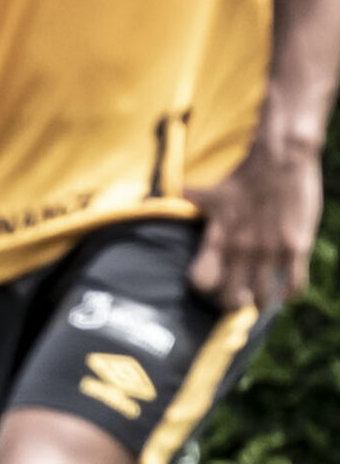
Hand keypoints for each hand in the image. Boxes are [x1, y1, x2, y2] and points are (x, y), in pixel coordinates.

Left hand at [189, 142, 321, 312]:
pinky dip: (288, 293)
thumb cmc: (244, 175)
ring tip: (262, 298)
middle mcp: (241, 250)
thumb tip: (168, 192)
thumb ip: (191, 199)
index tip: (211, 287)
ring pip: (263, 297)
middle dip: (232, 303)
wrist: (281, 160)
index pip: (202, 281)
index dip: (204, 288)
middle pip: (231, 298)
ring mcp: (270, 251)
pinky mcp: (295, 247)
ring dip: (261, 300)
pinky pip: (293, 284)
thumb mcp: (211, 191)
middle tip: (237, 300)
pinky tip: (285, 291)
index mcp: (218, 239)